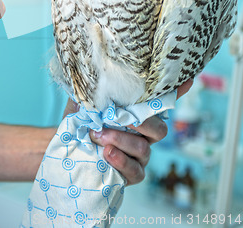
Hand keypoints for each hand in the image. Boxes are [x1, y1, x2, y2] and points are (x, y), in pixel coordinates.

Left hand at [63, 79, 192, 185]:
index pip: (161, 102)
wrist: (65, 149)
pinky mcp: (131, 174)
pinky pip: (136, 171)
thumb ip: (91, 93)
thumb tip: (92, 77)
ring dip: (120, 141)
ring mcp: (139, 155)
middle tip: (117, 119)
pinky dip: (121, 161)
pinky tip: (107, 153)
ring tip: (99, 135)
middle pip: (159, 129)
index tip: (187, 79)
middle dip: (140, 124)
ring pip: (143, 149)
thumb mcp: (83, 103)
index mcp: (137, 113)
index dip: (177, 91)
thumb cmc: (79, 121)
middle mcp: (144, 134)